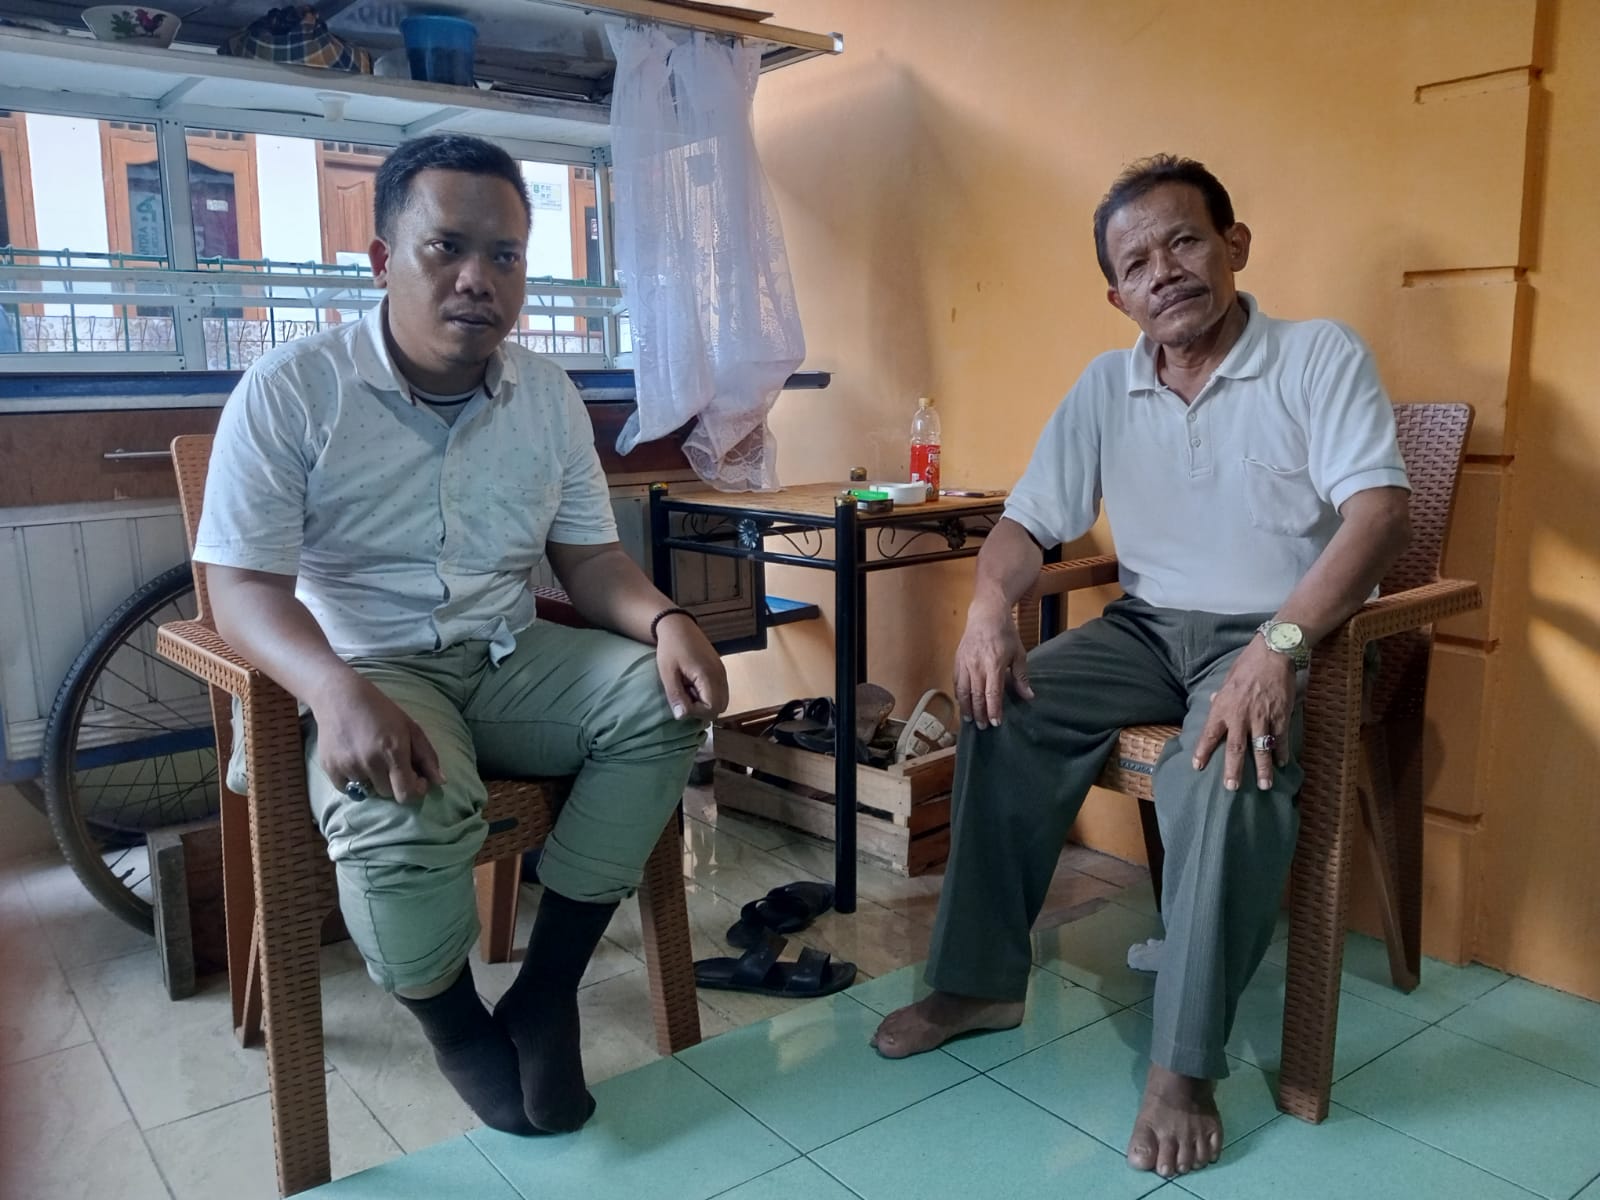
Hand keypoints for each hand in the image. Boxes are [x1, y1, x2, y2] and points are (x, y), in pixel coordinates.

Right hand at [308, 672, 444, 804]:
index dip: (415, 790)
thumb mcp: (411, 728)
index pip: (406, 794)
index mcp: (393, 751)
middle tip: (391, 763)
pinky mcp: (330, 768)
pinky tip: (354, 760)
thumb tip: (441, 782)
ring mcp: (348, 766)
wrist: (340, 697)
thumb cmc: (381, 711)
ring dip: (373, 780)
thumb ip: (428, 756)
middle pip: (388, 793)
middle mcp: (370, 762)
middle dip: (394, 782)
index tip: (416, 777)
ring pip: (368, 790)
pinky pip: (346, 789)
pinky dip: (353, 780)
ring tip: (371, 758)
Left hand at [654, 615, 728, 720]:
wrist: (678, 625)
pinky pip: (720, 691)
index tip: (681, 704)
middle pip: (721, 707)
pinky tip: (693, 687)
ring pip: (722, 701)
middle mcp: (720, 675)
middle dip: (702, 711)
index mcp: (708, 675)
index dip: (696, 712)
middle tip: (685, 700)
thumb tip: (681, 717)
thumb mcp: (667, 673)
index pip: (712, 708)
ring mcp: (722, 672)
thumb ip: (676, 695)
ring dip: (706, 704)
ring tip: (688, 693)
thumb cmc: (670, 648)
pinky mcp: (720, 670)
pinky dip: (709, 696)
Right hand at [953, 601, 1035, 729]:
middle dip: (979, 714)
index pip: (992, 694)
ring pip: (963, 691)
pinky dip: (959, 694)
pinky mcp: (957, 660)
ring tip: (969, 719)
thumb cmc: (1005, 634)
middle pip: (976, 696)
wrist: (986, 615)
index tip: (996, 723)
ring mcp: (965, 663)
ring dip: (966, 707)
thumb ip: (1021, 677)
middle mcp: (977, 666)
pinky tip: (962, 702)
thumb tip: (1028, 697)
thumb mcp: (1018, 654)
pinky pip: (956, 681)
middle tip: (983, 727)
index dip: (994, 710)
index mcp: (994, 665)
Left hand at [1192, 639, 1294, 790]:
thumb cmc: (1247, 666)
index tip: (1197, 767)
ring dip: (1262, 769)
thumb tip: (1212, 703)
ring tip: (1263, 786)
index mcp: (1223, 708)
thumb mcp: (1227, 681)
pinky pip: (1280, 739)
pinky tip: (1281, 763)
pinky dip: (1281, 752)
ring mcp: (1261, 717)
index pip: (1209, 734)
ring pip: (1260, 749)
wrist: (1272, 654)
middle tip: (1231, 788)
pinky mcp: (1280, 715)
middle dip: (1233, 770)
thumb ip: (1220, 697)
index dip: (1202, 752)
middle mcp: (1240, 716)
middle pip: (1234, 748)